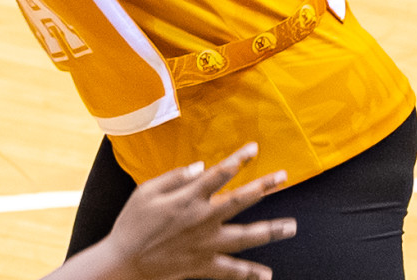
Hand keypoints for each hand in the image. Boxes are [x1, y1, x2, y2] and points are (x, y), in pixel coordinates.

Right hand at [99, 143, 294, 279]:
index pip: (219, 173)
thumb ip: (174, 177)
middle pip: (241, 200)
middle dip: (264, 187)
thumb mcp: (145, 191)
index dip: (238, 159)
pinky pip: (232, 271)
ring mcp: (207, 245)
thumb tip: (201, 167)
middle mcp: (203, 219)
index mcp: (188, 198)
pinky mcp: (204, 266)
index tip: (254, 148)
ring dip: (271, 230)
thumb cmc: (132, 224)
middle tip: (283, 177)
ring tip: (291, 226)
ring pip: (246, 237)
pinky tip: (266, 275)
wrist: (124, 262)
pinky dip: (249, 274)